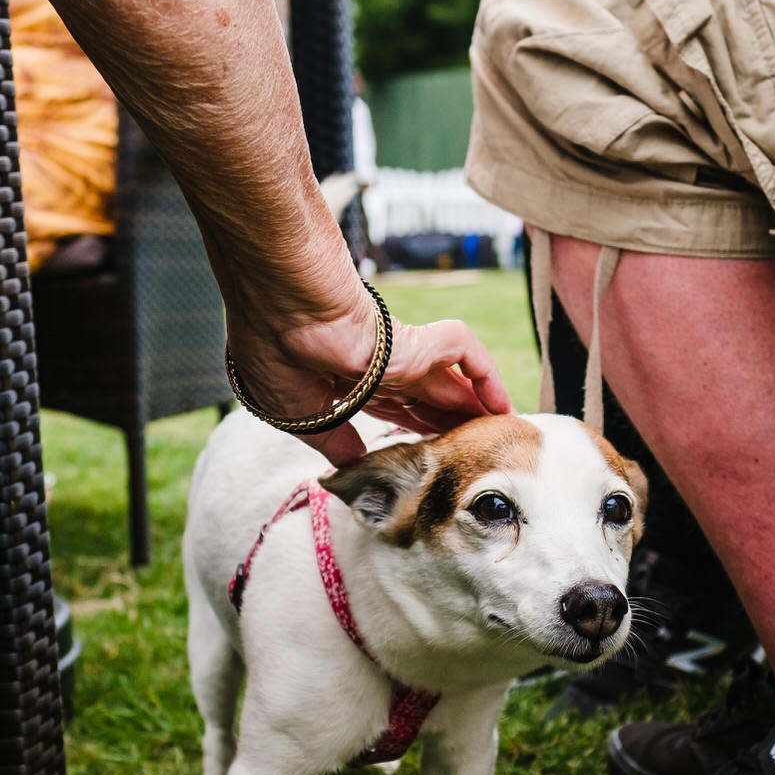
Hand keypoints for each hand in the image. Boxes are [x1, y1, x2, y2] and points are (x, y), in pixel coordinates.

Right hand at [225, 285, 512, 466]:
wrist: (278, 308)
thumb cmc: (271, 352)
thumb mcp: (299, 413)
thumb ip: (334, 440)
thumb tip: (355, 467)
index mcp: (347, 377)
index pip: (392, 408)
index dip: (414, 430)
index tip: (433, 457)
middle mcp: (378, 364)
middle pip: (427, 399)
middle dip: (450, 426)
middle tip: (477, 453)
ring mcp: (400, 351)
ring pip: (451, 381)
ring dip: (474, 409)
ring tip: (501, 437)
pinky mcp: (417, 340)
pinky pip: (466, 353)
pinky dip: (487, 377)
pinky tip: (502, 406)